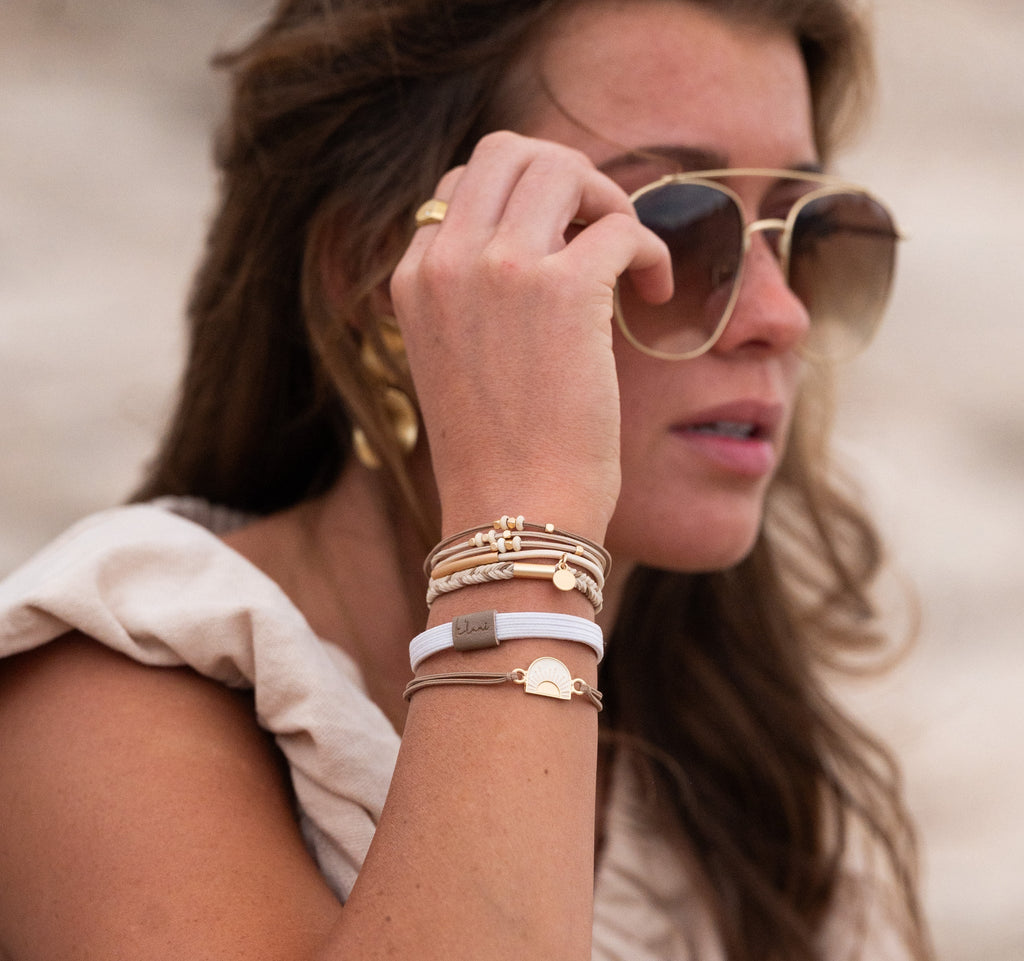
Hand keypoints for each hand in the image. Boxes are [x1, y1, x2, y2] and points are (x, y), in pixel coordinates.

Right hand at [390, 131, 670, 538]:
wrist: (512, 515)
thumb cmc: (495, 456)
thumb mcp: (453, 364)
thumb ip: (470, 302)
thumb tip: (532, 255)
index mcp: (412, 279)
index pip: (461, 188)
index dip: (521, 205)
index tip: (559, 244)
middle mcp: (445, 260)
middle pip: (508, 151)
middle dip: (565, 175)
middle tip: (597, 228)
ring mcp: (500, 269)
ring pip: (562, 167)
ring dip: (608, 199)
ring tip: (626, 258)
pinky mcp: (563, 291)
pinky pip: (622, 226)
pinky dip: (652, 251)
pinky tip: (654, 295)